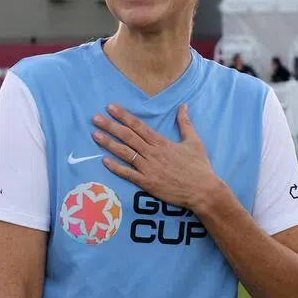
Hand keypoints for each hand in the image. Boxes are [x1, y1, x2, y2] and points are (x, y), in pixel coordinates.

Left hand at [93, 103, 219, 211]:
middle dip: (110, 126)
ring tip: (95, 134)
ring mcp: (149, 169)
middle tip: (95, 118)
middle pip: (128, 137)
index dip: (123, 116)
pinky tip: (104, 160)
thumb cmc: (200, 167)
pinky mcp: (148, 183)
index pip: (139, 126)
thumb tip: (183, 106)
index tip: (110, 108)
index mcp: (162, 143)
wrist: (203, 190)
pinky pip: (128, 174)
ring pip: (125, 153)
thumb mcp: (195, 141)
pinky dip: (116, 167)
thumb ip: (185, 123)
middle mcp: (153, 154)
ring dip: (109, 143)